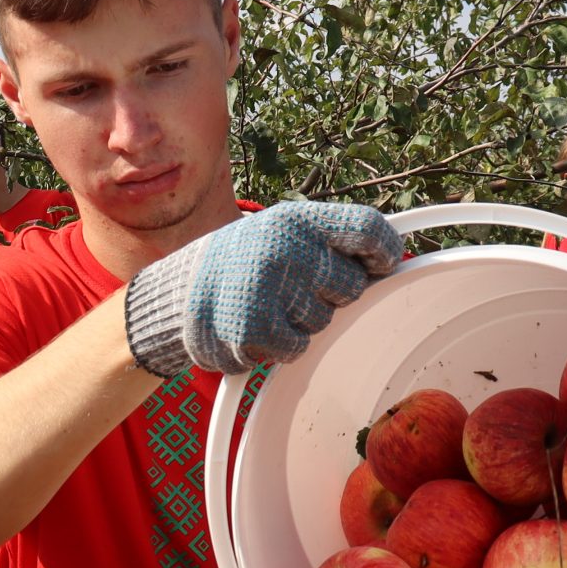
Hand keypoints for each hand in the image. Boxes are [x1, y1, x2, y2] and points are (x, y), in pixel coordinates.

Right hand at [121, 200, 403, 375]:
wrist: (174, 292)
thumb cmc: (239, 262)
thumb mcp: (279, 232)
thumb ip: (328, 240)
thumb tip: (393, 257)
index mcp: (296, 219)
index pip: (366, 228)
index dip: (385, 249)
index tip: (384, 263)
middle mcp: (285, 248)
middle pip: (352, 285)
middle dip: (331, 293)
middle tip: (295, 288)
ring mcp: (269, 289)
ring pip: (323, 321)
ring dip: (299, 321)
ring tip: (265, 306)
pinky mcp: (253, 329)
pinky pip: (295, 348)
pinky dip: (278, 346)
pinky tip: (253, 327)